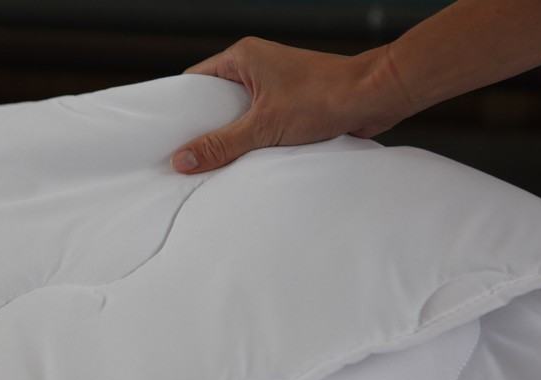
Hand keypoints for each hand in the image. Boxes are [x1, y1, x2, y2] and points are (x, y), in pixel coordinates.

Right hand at [170, 36, 414, 173]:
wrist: (373, 97)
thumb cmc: (324, 97)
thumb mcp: (264, 126)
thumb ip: (222, 144)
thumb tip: (184, 160)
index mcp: (242, 58)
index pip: (195, 81)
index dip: (180, 107)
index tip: (167, 133)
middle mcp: (256, 67)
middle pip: (215, 100)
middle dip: (204, 127)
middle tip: (188, 154)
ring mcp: (274, 84)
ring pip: (239, 113)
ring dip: (231, 136)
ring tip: (214, 161)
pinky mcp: (289, 102)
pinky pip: (260, 121)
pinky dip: (252, 138)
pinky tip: (245, 159)